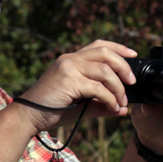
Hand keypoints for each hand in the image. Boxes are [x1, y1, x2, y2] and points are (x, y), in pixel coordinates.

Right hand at [17, 39, 137, 132]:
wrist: (28, 116)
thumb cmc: (51, 110)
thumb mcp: (80, 104)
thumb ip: (101, 103)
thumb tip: (124, 109)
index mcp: (70, 60)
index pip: (98, 45)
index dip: (119, 48)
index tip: (133, 55)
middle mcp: (69, 60)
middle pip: (105, 53)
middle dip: (124, 67)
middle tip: (132, 82)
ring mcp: (68, 68)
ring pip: (105, 71)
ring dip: (118, 87)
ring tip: (122, 101)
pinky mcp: (69, 80)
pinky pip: (98, 88)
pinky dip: (110, 99)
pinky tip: (113, 108)